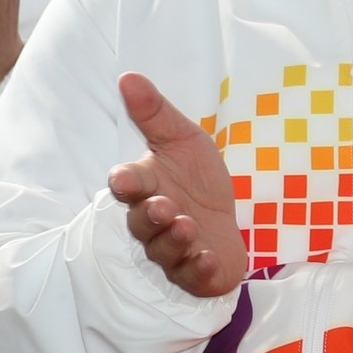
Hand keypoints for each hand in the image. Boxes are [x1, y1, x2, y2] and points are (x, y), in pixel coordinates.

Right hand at [108, 72, 247, 297]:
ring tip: (187, 226)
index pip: (128, 185)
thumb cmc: (199, 181)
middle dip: (151, 215)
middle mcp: (154, 221)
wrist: (228, 223)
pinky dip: (198, 269)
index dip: (126, 182)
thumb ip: (156, 114)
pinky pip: (190, 276)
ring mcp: (172, 249)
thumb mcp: (184, 140)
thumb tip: (128, 76)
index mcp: (148, 187)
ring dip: (174, 239)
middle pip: (142, 221)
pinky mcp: (194, 272)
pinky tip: (208, 259)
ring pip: (163, 248)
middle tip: (163, 207)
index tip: (125, 179)